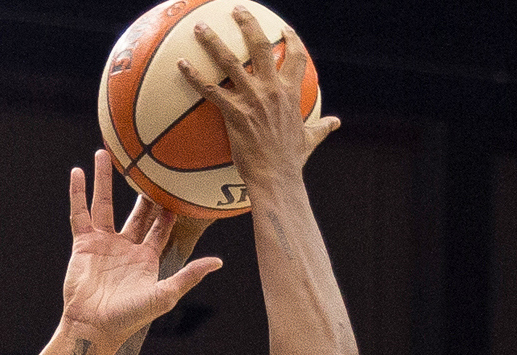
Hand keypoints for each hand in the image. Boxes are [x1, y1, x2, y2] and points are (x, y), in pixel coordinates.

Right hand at [59, 152, 222, 346]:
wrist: (94, 326)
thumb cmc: (130, 317)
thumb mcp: (165, 295)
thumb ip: (190, 276)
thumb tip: (218, 261)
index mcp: (147, 258)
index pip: (162, 225)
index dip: (170, 206)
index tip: (178, 182)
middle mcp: (127, 247)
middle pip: (137, 210)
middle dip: (144, 188)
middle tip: (150, 162)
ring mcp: (104, 243)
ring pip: (105, 204)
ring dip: (105, 179)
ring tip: (105, 153)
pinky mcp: (83, 244)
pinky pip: (80, 214)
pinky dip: (78, 193)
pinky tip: (77, 172)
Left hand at [177, 8, 339, 186]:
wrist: (276, 176)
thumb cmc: (291, 160)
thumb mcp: (311, 139)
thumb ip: (322, 127)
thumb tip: (336, 123)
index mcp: (290, 92)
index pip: (295, 57)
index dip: (291, 40)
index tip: (284, 29)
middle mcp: (271, 89)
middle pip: (261, 46)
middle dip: (248, 24)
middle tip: (237, 10)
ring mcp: (251, 99)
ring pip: (230, 61)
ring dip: (213, 41)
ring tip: (199, 26)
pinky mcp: (233, 112)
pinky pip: (209, 89)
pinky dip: (193, 75)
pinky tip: (180, 64)